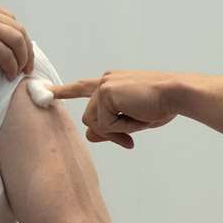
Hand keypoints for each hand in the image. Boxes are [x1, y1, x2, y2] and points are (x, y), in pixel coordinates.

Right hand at [0, 0, 33, 79]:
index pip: (7, 18)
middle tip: (26, 62)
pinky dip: (11, 65)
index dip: (15, 34)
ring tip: (21, 70)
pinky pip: (6, 54)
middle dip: (26, 47)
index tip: (16, 47)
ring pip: (18, 40)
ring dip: (23, 57)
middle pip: (18, 28)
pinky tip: (9, 74)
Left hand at [49, 71, 179, 148]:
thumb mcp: (132, 120)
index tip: (46, 90)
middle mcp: (106, 81)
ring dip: (117, 130)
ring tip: (139, 120)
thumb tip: (88, 135)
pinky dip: (122, 127)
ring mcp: (104, 85)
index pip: (83, 87)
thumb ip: (109, 127)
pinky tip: (138, 115)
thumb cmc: (161, 105)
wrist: (176, 93)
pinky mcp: (105, 93)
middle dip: (108, 133)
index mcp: (112, 82)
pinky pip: (105, 124)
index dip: (64, 91)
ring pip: (95, 122)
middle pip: (90, 118)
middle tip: (130, 141)